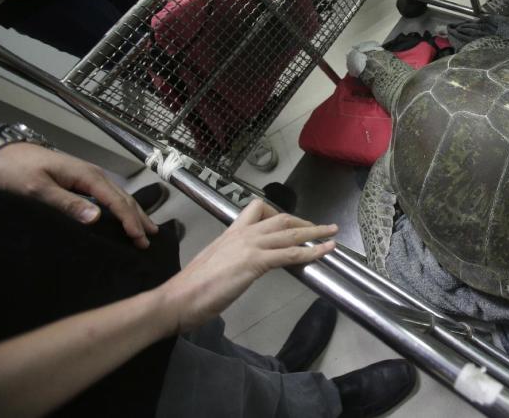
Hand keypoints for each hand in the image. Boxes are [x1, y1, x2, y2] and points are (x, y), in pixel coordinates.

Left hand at [0, 143, 157, 247]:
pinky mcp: (82, 181)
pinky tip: (125, 215)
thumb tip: (96, 218)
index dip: (129, 220)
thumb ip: (66, 203)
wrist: (4, 153)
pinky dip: (122, 208)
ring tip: (147, 229)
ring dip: (134, 213)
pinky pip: (109, 196)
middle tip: (149, 240)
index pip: (116, 201)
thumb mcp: (38, 189)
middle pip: (123, 198)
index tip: (139, 238)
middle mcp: (94, 175)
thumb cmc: (18, 171)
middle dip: (138, 218)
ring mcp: (89, 177)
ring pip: (119, 196)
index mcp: (87, 176)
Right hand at [159, 200, 336, 331]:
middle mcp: (241, 234)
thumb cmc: (191, 288)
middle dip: (304, 221)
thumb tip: (241, 264)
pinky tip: (324, 252)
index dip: (280, 214)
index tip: (293, 223)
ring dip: (314, 232)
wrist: (177, 298)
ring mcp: (249, 246)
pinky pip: (290, 254)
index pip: (258, 210)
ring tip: (332, 233)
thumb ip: (231, 258)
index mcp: (231, 233)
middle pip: (280, 218)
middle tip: (320, 227)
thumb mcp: (215, 264)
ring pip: (289, 232)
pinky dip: (311, 252)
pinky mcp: (254, 263)